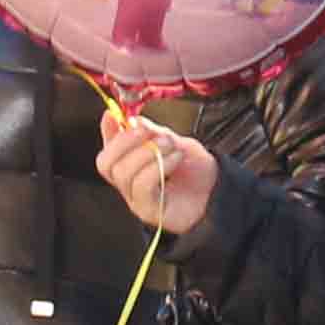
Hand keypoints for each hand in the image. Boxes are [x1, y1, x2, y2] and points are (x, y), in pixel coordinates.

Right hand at [98, 113, 216, 237]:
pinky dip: (157, 167)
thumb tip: (132, 120)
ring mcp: (137, 198)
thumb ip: (151, 133)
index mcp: (131, 164)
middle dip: (123, 142)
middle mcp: (129, 182)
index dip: (107, 131)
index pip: (108, 148)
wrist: (218, 191)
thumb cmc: (195, 170)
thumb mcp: (173, 142)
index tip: (113, 114)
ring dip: (147, 152)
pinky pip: (142, 186)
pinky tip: (175, 158)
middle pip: (106, 164)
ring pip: (124, 174)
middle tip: (146, 131)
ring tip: (170, 145)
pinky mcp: (149, 210)